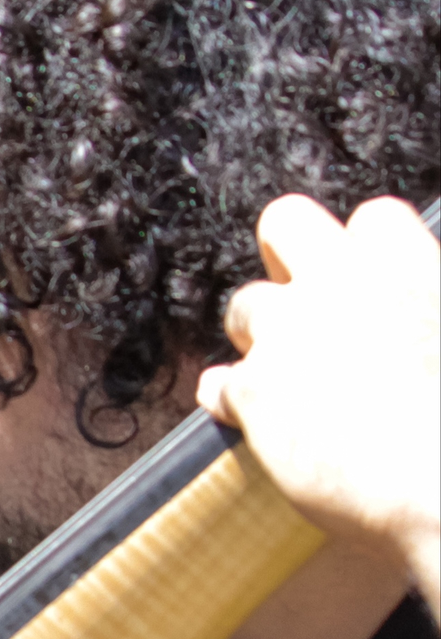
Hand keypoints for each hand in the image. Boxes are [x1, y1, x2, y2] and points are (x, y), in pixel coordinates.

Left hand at [199, 195, 438, 599]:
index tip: (369, 282)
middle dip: (285, 253)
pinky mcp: (253, 388)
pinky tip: (259, 421)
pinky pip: (217, 382)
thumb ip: (426, 307)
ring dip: (261, 335)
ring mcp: (290, 331)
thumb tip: (419, 322)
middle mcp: (343, 283)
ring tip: (293, 377)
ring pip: (245, 304)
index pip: (375, 217)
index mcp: (410, 266)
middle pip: (286, 220)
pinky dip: (233, 399)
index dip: (366, 249)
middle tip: (305, 302)